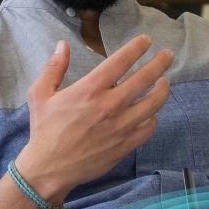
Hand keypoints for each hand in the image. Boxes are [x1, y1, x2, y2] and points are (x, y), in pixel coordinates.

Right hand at [16, 35, 173, 201]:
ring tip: (165, 82)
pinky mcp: (125, 144)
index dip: (137, 47)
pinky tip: (152, 112)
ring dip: (163, 89)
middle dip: (160, 63)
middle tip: (168, 55)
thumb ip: (54, 67)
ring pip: (153, 103)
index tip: (146, 40)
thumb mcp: (40, 94)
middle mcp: (110, 105)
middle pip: (145, 78)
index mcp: (90, 89)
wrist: (50, 168)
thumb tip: (63, 45)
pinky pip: (149, 128)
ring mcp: (121, 126)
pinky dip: (153, 117)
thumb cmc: (45, 130)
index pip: (121, 61)